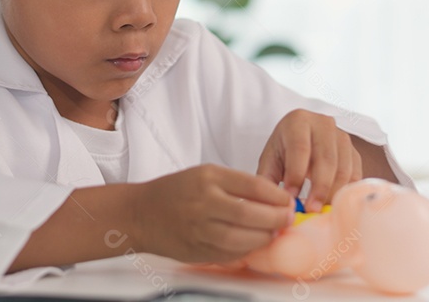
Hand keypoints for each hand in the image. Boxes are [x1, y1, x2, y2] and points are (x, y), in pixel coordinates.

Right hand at [132, 164, 292, 262]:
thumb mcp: (206, 174)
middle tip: (287, 218)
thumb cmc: (176, 191)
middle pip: (250, 214)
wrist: (140, 213)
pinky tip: (253, 242)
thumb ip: (237, 184)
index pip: (252, 185)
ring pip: (242, 238)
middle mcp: (203, 202)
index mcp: (208, 178)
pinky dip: (247, 249)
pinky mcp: (197, 250)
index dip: (276, 195)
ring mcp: (199, 229)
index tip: (287, 200)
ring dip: (264, 237)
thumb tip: (273, 198)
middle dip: (276, 218)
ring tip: (273, 232)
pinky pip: (230, 254)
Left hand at [256, 109, 363, 211]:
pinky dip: (345, 192)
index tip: (291, 197)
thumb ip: (267, 180)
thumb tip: (276, 205)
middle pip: (326, 158)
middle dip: (319, 188)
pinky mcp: (354, 152)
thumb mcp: (269, 161)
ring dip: (333, 193)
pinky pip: (355, 175)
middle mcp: (324, 124)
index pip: (300, 147)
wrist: (302, 138)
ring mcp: (342, 136)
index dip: (296, 174)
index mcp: (298, 121)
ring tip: (321, 210)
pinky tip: (333, 205)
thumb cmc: (283, 151)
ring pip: (343, 168)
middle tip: (310, 209)